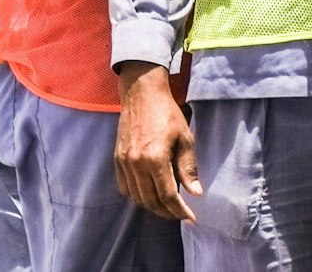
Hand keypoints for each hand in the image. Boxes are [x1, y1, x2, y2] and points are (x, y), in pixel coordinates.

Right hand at [114, 62, 198, 221]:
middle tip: (180, 213)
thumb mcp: (184, 138)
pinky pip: (125, 187)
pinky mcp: (117, 159)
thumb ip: (188, 168)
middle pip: (151, 201)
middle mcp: (136, 164)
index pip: (168, 196)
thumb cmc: (167, 113)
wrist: (141, 93)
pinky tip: (148, 194)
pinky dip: (137, 196)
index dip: (180, 211)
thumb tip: (195, 193)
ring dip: (152, 206)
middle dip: (167, 212)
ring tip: (166, 206)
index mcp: (155, 158)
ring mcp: (124, 162)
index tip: (191, 217)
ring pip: (137, 197)